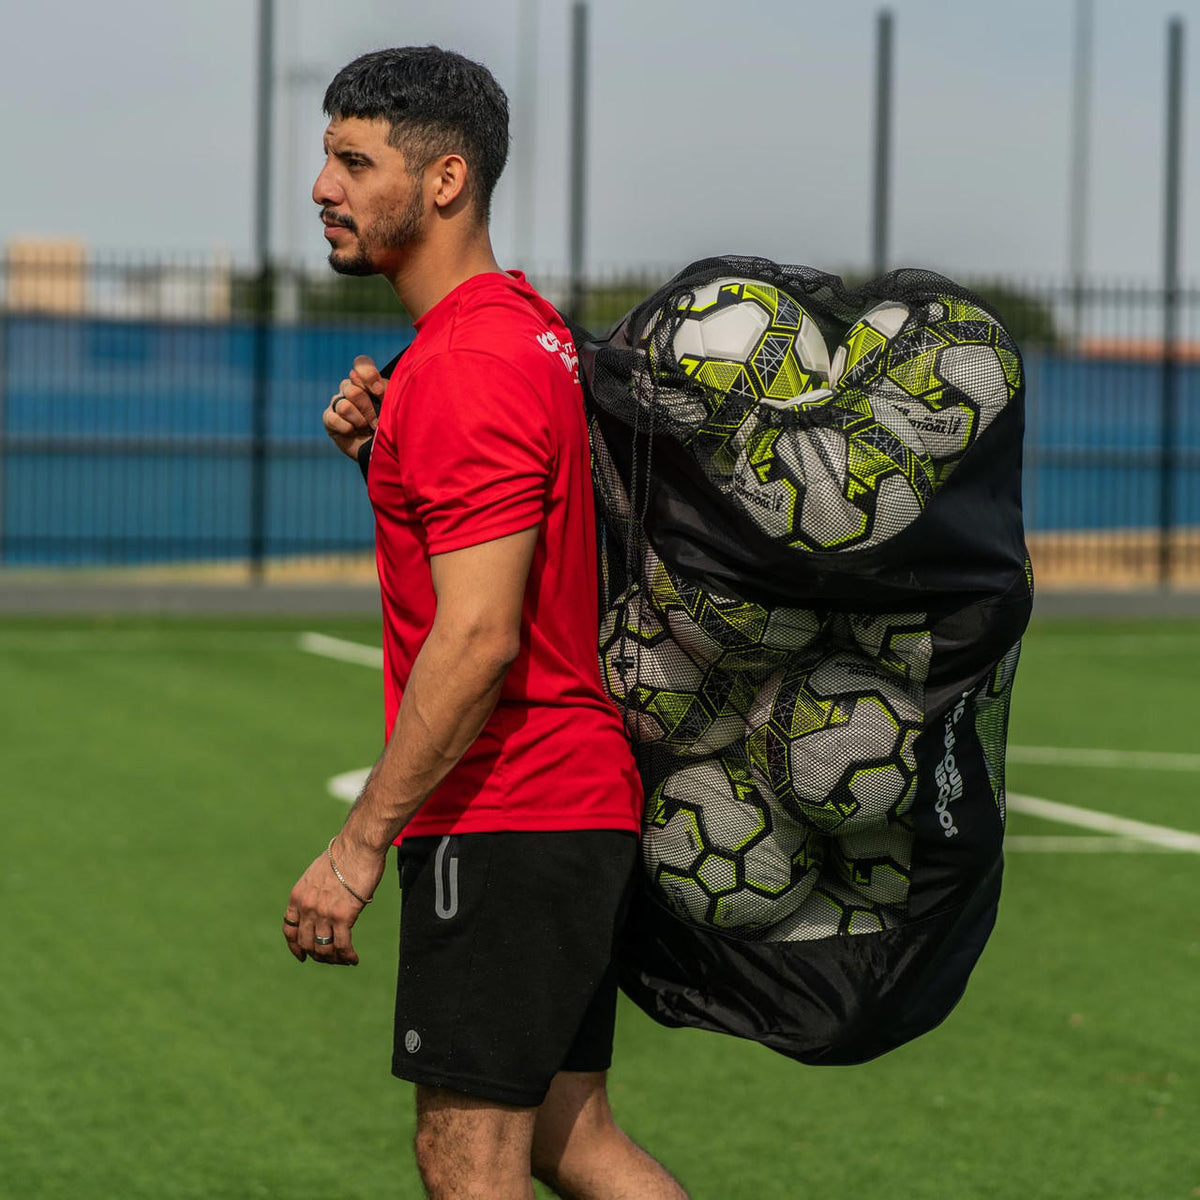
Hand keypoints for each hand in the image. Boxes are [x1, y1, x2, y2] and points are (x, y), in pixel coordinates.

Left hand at [282, 835, 386, 965]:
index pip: (289, 930)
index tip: (302, 956)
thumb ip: (316, 893)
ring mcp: (323, 913)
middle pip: (306, 944)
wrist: (358, 846)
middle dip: (318, 955)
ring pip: (324, 949)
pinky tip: (354, 958)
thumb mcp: (318, 874)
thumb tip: (326, 906)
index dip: (295, 947)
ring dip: (334, 959)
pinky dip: (347, 956)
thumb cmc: (344, 855)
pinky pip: (342, 945)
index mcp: (297, 896)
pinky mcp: (343, 916)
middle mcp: (307, 907)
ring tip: (344, 960)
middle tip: (331, 958)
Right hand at [323, 354, 384, 459]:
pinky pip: (333, 418)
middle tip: (376, 421)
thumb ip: (383, 389)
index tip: (379, 392)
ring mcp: (338, 402)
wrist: (383, 452)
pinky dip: (346, 428)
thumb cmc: (391, 427)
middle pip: (353, 389)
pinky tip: (353, 432)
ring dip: (359, 420)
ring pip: (344, 405)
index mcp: (367, 381)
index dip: (368, 375)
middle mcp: (351, 388)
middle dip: (368, 408)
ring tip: (366, 428)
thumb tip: (367, 382)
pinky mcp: (329, 419)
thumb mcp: (393, 406)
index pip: (361, 363)